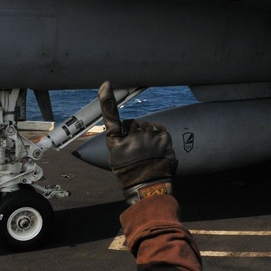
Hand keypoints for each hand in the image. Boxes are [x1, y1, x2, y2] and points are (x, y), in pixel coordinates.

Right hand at [98, 81, 176, 202]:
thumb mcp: (115, 154)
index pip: (110, 115)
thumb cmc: (128, 170)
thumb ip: (119, 136)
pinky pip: (159, 129)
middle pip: (132, 123)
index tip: (106, 85)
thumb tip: (128, 125)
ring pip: (146, 126)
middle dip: (134, 132)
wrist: (147, 186)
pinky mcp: (164, 138)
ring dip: (146, 135)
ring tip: (146, 152)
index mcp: (116, 140)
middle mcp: (132, 136)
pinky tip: (155, 148)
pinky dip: (157, 135)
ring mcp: (149, 137)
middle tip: (135, 150)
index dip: (107, 99)